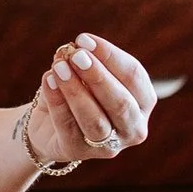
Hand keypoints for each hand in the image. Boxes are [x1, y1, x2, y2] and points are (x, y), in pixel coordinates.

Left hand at [25, 33, 154, 166]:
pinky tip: (48, 81)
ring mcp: (108, 145)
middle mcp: (133, 127)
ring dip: (76, 90)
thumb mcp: (85, 74)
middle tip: (76, 55)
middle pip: (119, 102)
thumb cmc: (78, 92)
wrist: (50, 124)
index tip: (84, 39)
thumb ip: (84, 63)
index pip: (134, 76)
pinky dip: (57, 102)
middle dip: (97, 76)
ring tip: (59, 67)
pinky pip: (68, 126)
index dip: (110, 56)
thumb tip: (75, 50)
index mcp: (143, 101)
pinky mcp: (79, 152)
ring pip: (95, 120)